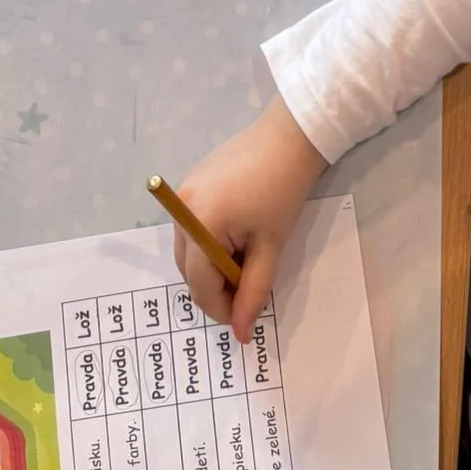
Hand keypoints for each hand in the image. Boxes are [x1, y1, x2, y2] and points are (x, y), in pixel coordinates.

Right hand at [174, 97, 325, 339]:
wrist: (289, 137)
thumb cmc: (283, 192)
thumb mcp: (270, 246)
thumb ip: (253, 291)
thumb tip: (241, 332)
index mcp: (200, 224)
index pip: (200, 284)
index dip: (221, 307)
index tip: (244, 317)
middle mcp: (181, 209)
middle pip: (188, 269)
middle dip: (215, 287)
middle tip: (247, 289)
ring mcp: (182, 192)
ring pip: (188, 250)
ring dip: (211, 265)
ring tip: (245, 260)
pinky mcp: (190, 182)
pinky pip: (191, 227)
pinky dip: (208, 242)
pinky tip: (237, 236)